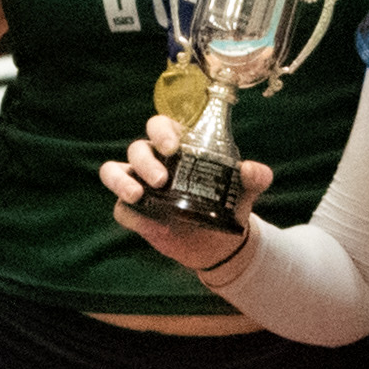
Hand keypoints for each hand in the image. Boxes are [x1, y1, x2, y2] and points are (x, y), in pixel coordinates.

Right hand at [98, 109, 265, 267]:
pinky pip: (121, 210)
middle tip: (161, 180)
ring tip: (136, 196)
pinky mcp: (134, 213)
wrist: (220, 243)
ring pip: (113, 171)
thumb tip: (252, 170)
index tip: (172, 147)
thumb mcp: (246, 190)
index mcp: (178, 146)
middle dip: (145, 162)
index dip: (161, 130)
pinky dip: (133, 216)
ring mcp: (139, 186)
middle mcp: (154, 161)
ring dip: (120, 181)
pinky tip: (152, 227)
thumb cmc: (229, 205)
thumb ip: (254, 177)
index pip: (160, 125)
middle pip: (137, 149)